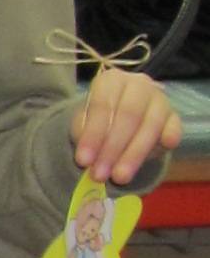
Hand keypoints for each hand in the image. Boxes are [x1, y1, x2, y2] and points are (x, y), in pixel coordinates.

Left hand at [73, 66, 179, 185]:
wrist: (121, 120)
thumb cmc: (99, 121)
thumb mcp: (84, 125)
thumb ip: (84, 136)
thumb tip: (87, 159)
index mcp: (111, 80)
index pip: (102, 105)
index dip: (92, 135)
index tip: (83, 161)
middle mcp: (138, 84)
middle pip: (128, 114)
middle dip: (113, 148)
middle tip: (100, 175)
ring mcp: (159, 99)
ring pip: (150, 123)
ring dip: (134, 153)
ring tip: (120, 177)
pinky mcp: (173, 116)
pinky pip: (174, 125)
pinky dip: (171, 134)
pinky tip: (166, 145)